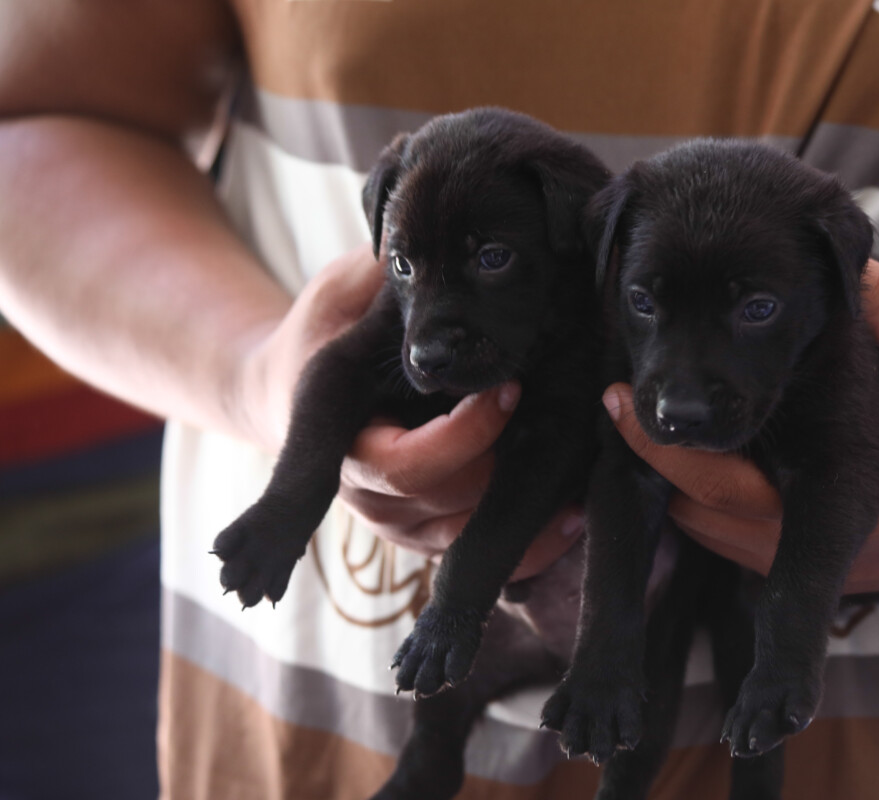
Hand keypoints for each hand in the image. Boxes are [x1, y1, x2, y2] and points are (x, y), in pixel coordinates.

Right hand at [235, 245, 581, 579]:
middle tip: (577, 428)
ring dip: (532, 515)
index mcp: (342, 438)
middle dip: (512, 466)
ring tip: (591, 475)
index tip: (511, 389)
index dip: (466, 436)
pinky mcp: (421, 535)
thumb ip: (386, 279)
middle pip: (452, 502)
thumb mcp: (346, 293)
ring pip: (470, 538)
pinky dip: (527, 545)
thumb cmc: (325, 329)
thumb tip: (438, 242)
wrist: (287, 388)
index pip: (408, 464)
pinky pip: (476, 555)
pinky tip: (574, 512)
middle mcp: (365, 494)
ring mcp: (393, 524)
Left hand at [603, 260, 878, 591]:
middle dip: (654, 466)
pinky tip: (700, 452)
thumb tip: (834, 260)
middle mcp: (826, 548)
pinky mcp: (826, 569)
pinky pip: (741, 545)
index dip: (661, 446)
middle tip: (618, 404)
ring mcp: (823, 568)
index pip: (723, 485)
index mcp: (849, 498)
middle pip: (699, 520)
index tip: (616, 400)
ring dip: (679, 487)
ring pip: (714, 539)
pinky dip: (711, 504)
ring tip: (645, 424)